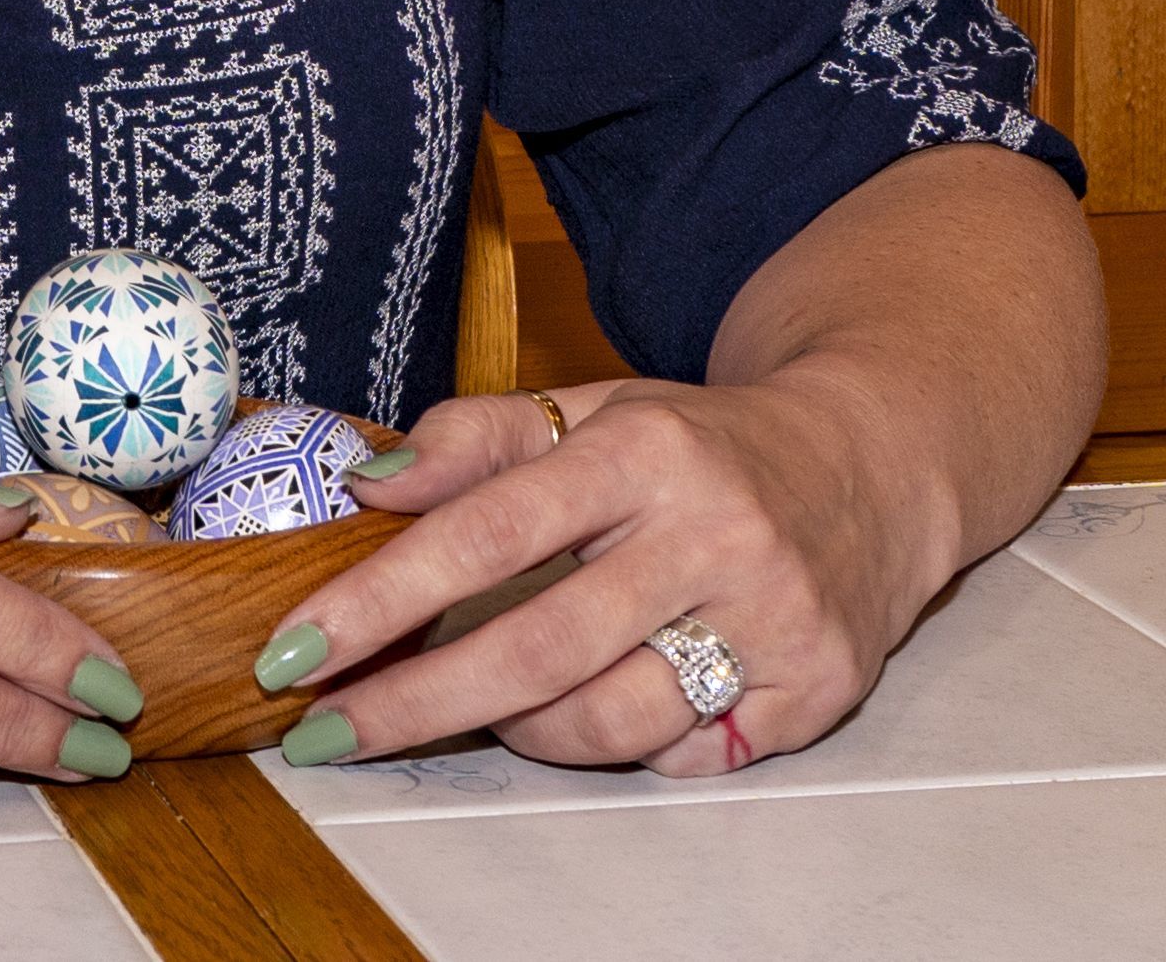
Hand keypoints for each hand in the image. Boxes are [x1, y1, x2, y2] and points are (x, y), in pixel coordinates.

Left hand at [257, 373, 955, 777]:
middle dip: (413, 699)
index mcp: (641, 451)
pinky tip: (584, 712)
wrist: (868, 462)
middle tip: (323, 729)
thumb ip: (472, 439)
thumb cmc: (698, 443)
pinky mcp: (814, 693)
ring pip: (605, 722)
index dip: (383, 595)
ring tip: (469, 703)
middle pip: (537, 648)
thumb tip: (365, 482)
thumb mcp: (589, 408)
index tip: (297, 645)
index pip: (487, 531)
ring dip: (512, 728)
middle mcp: (711, 534)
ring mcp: (770, 621)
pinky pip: (677, 756)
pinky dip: (611, 746)